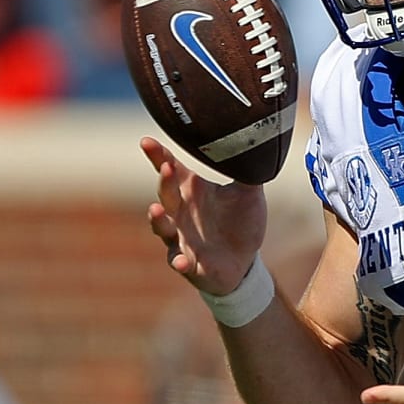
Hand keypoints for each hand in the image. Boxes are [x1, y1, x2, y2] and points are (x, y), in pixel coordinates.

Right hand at [142, 138, 267, 295]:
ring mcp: (181, 238)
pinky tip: (182, 262)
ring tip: (156, 210)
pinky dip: (179, 261)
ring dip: (158, 219)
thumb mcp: (249, 194)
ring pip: (163, 227)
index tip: (147, 141)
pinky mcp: (189, 263)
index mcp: (191, 191)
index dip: (158, 155)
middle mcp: (180, 213)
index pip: (170, 168)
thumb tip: (257, 140)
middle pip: (166, 194)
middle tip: (166, 169)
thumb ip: (248, 170)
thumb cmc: (240, 222)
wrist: (245, 261)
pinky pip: (179, 262)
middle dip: (164, 182)